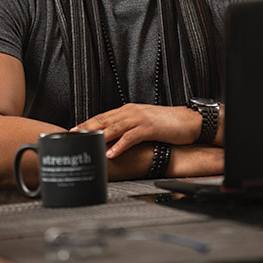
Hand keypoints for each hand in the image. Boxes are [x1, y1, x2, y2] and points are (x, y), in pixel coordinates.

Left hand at [70, 103, 202, 158]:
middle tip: (72, 137)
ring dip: (99, 136)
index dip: (87, 123)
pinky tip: (111, 153)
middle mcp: (131, 111)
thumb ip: (128, 128)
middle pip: (104, 120)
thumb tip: (113, 139)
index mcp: (128, 110)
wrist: (190, 121)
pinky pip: (131, 137)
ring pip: (114, 127)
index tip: (73, 131)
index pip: (103, 116)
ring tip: (87, 144)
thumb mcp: (144, 123)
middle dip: (86, 129)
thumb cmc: (168, 124)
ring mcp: (140, 118)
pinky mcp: (150, 128)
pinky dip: (120, 145)